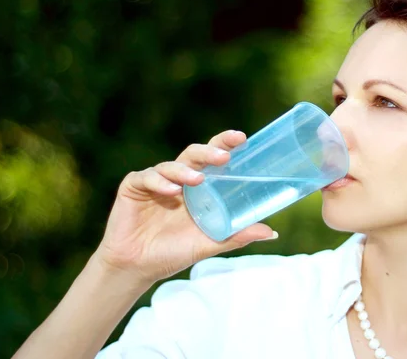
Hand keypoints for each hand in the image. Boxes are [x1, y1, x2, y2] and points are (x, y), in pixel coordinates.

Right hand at [94, 130, 275, 284]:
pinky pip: (146, 178)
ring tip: (197, 180)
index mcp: (198, 187)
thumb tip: (272, 233)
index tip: (241, 138)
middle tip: (224, 157)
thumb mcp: (210, 243)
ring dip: (184, 170)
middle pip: (194, 155)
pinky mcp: (133, 187)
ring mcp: (155, 181)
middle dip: (209, 151)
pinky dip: (159, 182)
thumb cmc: (174, 252)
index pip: (213, 159)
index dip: (225, 145)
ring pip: (171, 165)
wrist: (139, 268)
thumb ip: (237, 236)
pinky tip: (171, 191)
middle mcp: (178, 179)